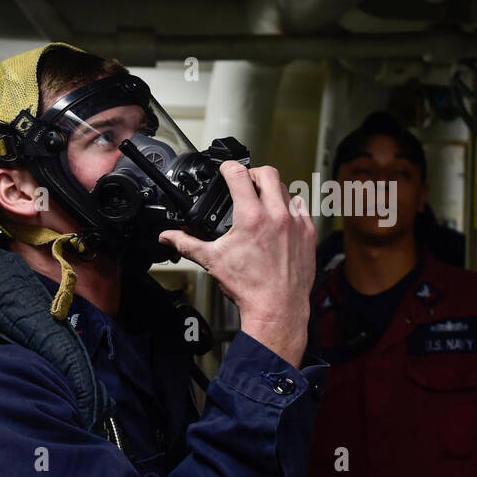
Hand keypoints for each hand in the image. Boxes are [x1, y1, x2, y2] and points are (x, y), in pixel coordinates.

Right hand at [158, 162, 315, 366]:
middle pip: (267, 173)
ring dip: (272, 190)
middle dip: (253, 173)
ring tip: (262, 201)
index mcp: (251, 217)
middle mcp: (276, 216)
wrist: (277, 309)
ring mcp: (295, 223)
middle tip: (245, 182)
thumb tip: (168, 237)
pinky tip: (280, 217)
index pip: (238, 175)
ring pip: (286, 189)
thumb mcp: (212, 261)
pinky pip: (301, 208)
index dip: (228, 167)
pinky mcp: (308, 233)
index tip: (225, 170)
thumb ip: (187, 244)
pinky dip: (289, 207)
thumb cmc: (249, 288)